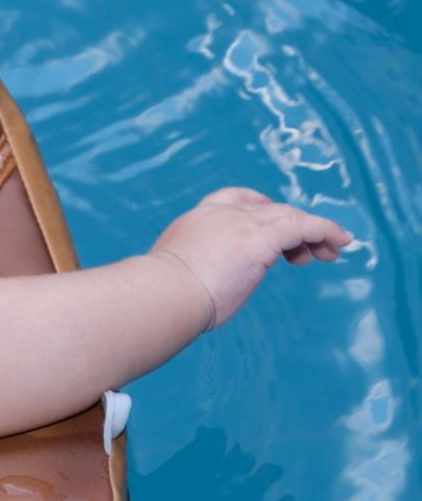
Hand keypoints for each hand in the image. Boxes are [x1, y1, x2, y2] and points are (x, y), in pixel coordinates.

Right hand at [151, 187, 350, 328]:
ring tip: (329, 252)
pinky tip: (341, 241)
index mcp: (194, 221)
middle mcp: (218, 214)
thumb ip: (196, 270)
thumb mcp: (175, 275)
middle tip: (308, 253)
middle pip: (268, 208)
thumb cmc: (159, 300)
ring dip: (313, 232)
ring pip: (288, 215)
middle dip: (291, 226)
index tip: (272, 224)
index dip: (259, 207)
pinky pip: (303, 226)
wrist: (158, 297)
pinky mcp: (258, 238)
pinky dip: (325, 230)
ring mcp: (238, 223)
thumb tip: (205, 288)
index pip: (233, 200)